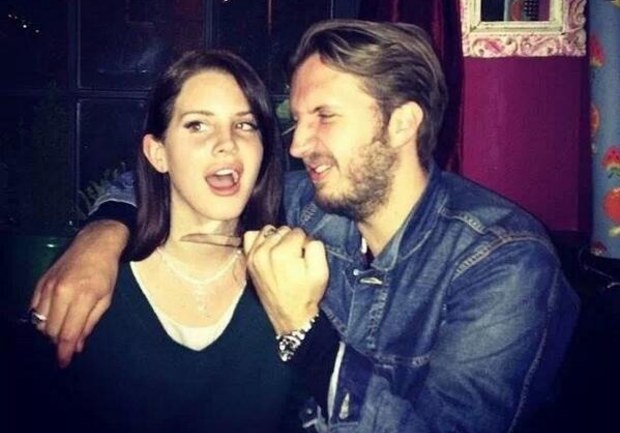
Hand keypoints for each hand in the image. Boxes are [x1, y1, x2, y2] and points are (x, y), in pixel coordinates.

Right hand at [30, 220, 128, 366]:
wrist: (94, 244)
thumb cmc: (105, 271)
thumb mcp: (106, 299)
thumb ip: (90, 323)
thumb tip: (77, 346)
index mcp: (83, 297)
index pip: (68, 333)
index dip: (64, 352)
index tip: (63, 363)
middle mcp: (62, 292)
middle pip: (51, 330)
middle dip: (59, 341)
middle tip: (70, 340)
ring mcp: (48, 286)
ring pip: (40, 321)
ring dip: (50, 330)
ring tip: (63, 326)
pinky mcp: (40, 282)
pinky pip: (34, 308)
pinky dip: (41, 317)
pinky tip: (53, 316)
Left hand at [244, 226, 327, 334]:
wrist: (290, 316)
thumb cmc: (306, 295)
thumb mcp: (321, 272)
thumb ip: (316, 247)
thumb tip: (306, 238)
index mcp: (282, 253)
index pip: (298, 231)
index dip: (305, 243)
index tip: (305, 257)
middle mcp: (264, 251)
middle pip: (283, 230)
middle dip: (291, 240)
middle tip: (296, 259)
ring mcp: (253, 256)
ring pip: (268, 231)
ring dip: (277, 239)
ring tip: (283, 255)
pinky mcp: (248, 261)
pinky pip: (251, 237)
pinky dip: (260, 240)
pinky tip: (269, 251)